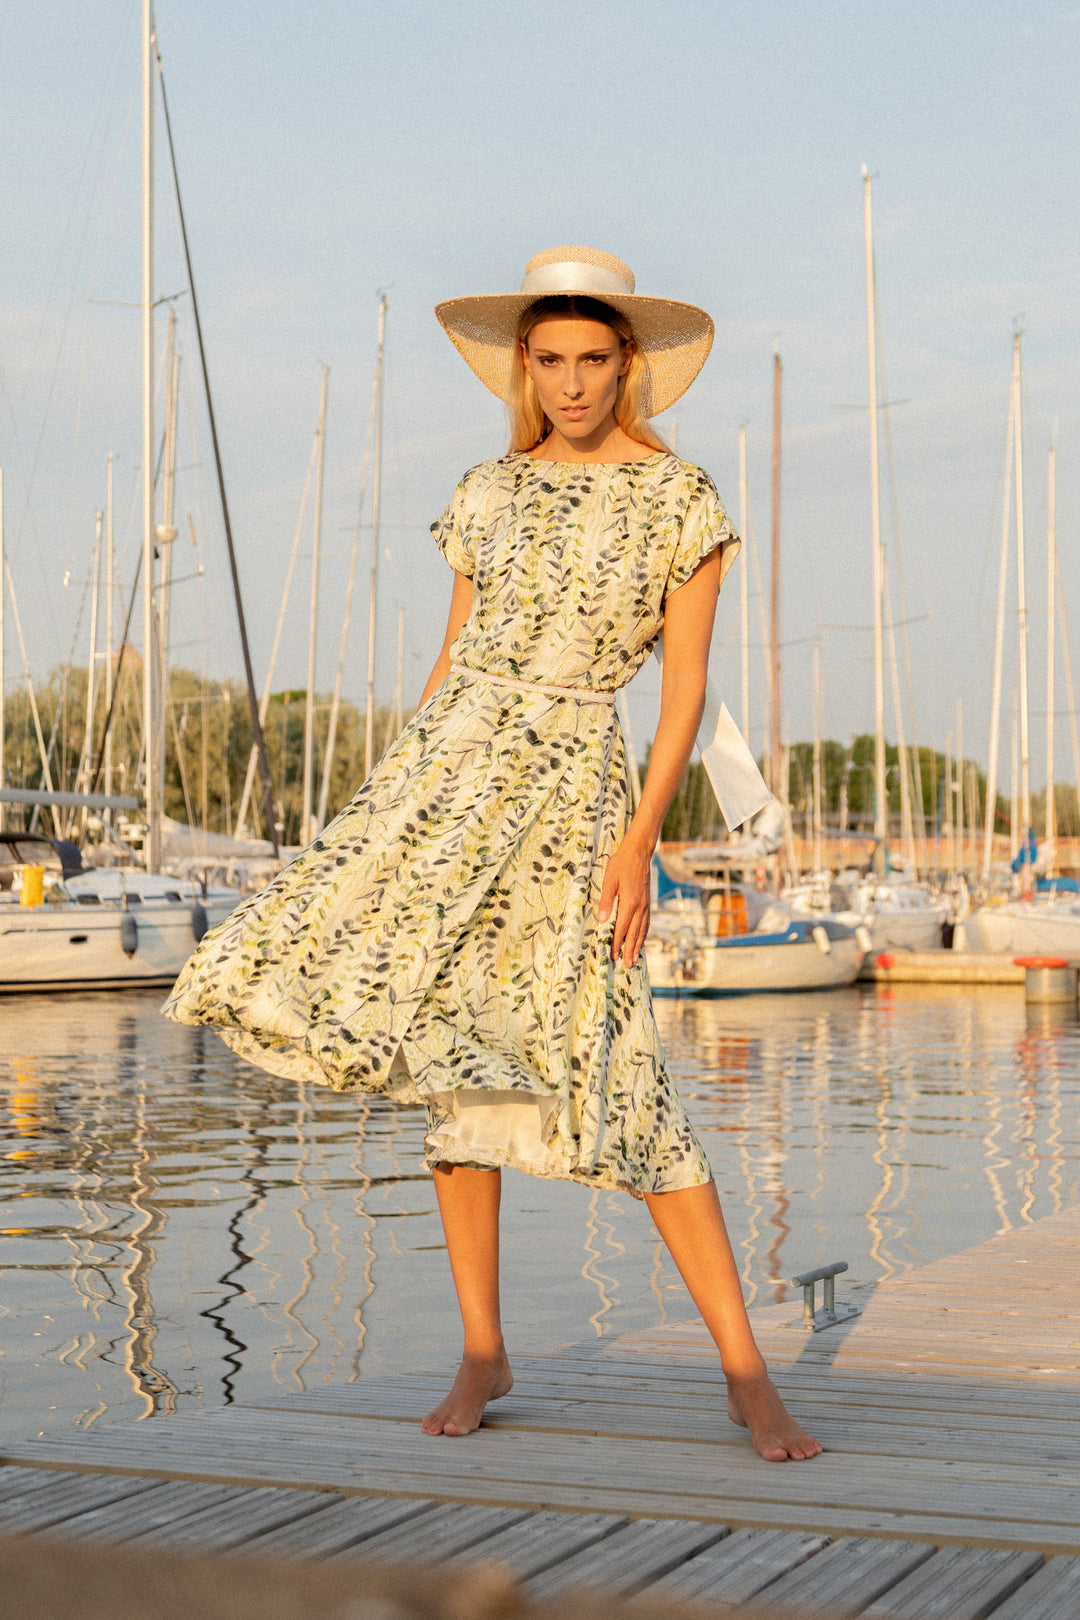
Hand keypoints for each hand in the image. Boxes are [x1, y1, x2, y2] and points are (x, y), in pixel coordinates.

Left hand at [598, 835, 651, 966]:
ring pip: (642, 930)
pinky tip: (642, 940)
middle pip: (634, 933)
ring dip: (638, 945)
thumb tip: (602, 920)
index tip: (613, 956)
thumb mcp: (609, 880)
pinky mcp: (648, 902)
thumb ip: (606, 901)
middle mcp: (640, 907)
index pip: (622, 928)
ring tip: (635, 959)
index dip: (617, 943)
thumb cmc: (621, 864)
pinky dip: (644, 934)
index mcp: (630, 903)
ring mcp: (646, 905)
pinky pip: (646, 922)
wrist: (638, 852)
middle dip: (630, 950)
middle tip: (626, 966)